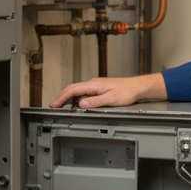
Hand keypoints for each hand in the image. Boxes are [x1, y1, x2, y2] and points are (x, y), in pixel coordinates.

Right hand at [49, 73, 166, 108]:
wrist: (137, 87)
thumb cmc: (127, 91)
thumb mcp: (111, 99)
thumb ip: (95, 102)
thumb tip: (82, 104)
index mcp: (93, 85)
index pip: (72, 90)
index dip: (61, 97)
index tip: (54, 104)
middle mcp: (93, 83)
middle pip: (72, 89)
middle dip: (62, 97)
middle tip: (54, 106)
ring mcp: (96, 86)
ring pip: (78, 91)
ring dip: (69, 98)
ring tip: (62, 106)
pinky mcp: (99, 89)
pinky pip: (84, 93)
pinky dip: (77, 98)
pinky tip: (77, 104)